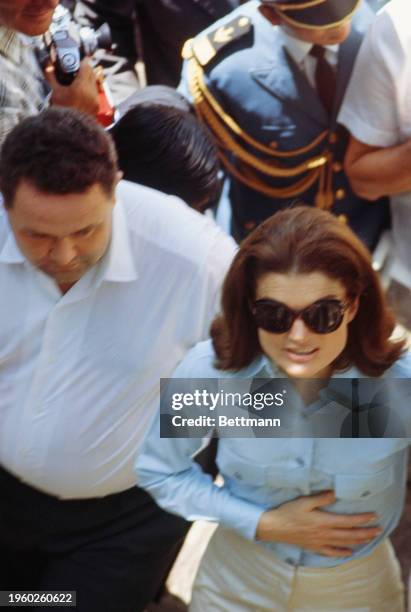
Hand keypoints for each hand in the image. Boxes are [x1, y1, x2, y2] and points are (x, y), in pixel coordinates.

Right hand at [45, 58, 99, 115]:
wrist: (70, 130)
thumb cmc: (61, 112)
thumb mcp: (55, 93)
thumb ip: (51, 77)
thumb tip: (47, 65)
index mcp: (82, 86)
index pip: (86, 66)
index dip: (82, 60)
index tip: (78, 58)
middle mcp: (91, 92)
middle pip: (92, 73)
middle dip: (85, 69)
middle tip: (77, 67)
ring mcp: (95, 100)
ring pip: (94, 83)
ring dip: (88, 79)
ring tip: (78, 80)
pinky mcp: (96, 107)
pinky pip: (95, 93)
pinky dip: (89, 89)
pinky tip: (81, 92)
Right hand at [256, 490, 381, 557]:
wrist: (274, 527)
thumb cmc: (288, 512)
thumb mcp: (304, 501)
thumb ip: (321, 498)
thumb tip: (335, 493)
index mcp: (323, 521)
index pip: (348, 521)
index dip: (362, 519)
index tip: (373, 516)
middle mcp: (325, 533)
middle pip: (350, 534)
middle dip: (365, 532)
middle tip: (378, 530)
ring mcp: (320, 542)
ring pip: (344, 543)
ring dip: (358, 541)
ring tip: (370, 539)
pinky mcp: (314, 547)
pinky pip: (331, 552)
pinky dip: (342, 552)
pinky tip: (350, 552)